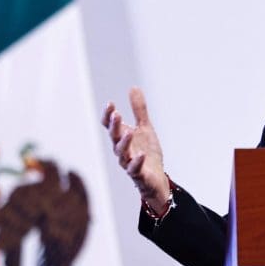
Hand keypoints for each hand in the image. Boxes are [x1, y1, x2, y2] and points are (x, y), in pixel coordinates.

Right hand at [101, 87, 168, 212]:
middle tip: (116, 114)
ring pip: (122, 153)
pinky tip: (141, 155)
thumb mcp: (145, 128)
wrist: (156, 178)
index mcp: (122, 138)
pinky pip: (135, 169)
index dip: (108, 116)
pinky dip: (137, 162)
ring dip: (124, 143)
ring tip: (130, 133)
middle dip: (114, 126)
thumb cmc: (146, 152)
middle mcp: (122, 150)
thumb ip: (139, 110)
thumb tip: (133, 87)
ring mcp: (129, 163)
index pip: (110, 126)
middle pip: (114, 137)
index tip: (110, 104)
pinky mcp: (138, 175)